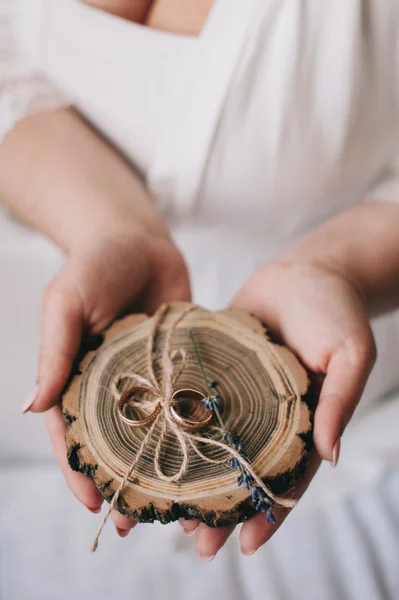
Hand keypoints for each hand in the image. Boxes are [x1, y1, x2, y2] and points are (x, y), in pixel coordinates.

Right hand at [24, 223, 189, 534]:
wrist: (139, 239)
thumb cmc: (95, 265)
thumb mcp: (67, 303)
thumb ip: (54, 351)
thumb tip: (31, 406)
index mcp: (79, 377)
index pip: (73, 433)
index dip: (79, 470)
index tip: (93, 504)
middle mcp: (115, 385)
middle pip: (116, 444)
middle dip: (123, 483)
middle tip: (136, 524)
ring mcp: (151, 378)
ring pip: (156, 432)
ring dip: (163, 469)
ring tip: (178, 507)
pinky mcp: (182, 365)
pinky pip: (188, 403)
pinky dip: (196, 431)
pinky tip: (210, 456)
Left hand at [183, 260, 375, 558]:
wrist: (307, 270)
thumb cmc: (335, 311)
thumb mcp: (350, 353)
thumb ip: (341, 400)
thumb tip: (329, 456)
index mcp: (304, 423)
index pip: (286, 477)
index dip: (270, 512)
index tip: (246, 545)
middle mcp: (267, 416)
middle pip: (243, 471)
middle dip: (223, 509)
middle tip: (197, 543)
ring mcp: (238, 395)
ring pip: (213, 444)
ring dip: (194, 477)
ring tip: (166, 510)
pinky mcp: (214, 368)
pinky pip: (194, 401)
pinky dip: (177, 425)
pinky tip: (152, 445)